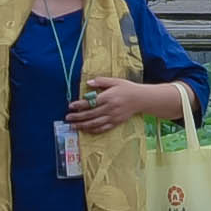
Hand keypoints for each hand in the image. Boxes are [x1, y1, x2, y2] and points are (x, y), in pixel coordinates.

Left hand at [63, 76, 178, 137]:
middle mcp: (109, 108)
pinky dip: (94, 130)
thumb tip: (89, 82)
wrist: (142, 99)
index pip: (90, 102)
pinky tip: (86, 130)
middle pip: (90, 114)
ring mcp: (113, 117)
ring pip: (95, 123)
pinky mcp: (116, 123)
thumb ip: (101, 81)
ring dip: (83, 125)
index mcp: (108, 97)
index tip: (70, 106)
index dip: (79, 105)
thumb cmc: (127, 88)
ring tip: (74, 126)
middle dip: (77, 117)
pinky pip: (103, 128)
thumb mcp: (115, 81)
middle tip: (67, 118)